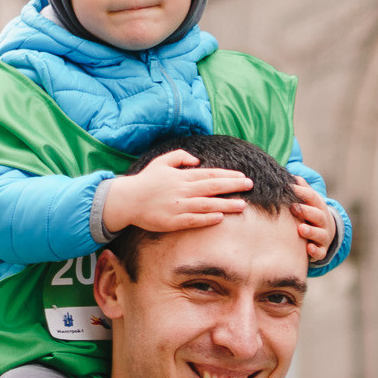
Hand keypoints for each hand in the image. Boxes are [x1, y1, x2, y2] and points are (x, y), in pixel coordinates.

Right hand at [102, 150, 252, 233]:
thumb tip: (198, 161)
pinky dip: (207, 219)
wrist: (127, 199)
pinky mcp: (173, 221)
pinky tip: (220, 218)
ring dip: (226, 205)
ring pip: (207, 205)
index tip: (243, 177)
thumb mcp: (161, 162)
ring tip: (242, 205)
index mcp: (182, 176)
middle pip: (213, 187)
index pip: (210, 174)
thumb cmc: (146, 181)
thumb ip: (180, 157)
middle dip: (233, 186)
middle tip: (250, 186)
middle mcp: (183, 190)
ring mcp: (179, 206)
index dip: (228, 175)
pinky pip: (193, 220)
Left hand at [290, 179, 335, 262]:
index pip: (312, 197)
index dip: (302, 192)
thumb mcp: (308, 201)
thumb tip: (291, 175)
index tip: (289, 187)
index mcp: (318, 207)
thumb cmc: (310, 214)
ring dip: (311, 231)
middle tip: (294, 207)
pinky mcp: (321, 250)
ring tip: (300, 229)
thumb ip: (301, 188)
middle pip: (318, 215)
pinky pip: (320, 252)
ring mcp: (323, 236)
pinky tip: (308, 248)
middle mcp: (323, 221)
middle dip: (307, 211)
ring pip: (320, 234)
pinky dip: (315, 251)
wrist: (325, 234)